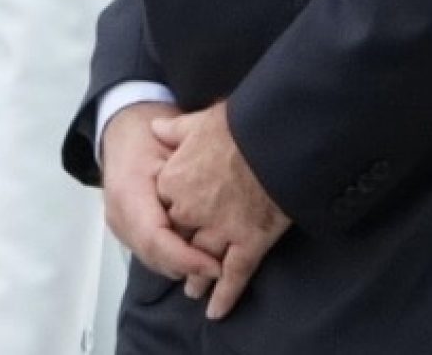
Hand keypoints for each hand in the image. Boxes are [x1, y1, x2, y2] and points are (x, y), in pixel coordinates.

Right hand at [100, 103, 221, 285]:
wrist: (123, 129)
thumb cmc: (151, 133)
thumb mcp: (173, 146)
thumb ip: (190, 176)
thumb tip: (218, 207)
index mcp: (129, 192)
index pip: (156, 239)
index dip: (187, 258)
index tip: (217, 266)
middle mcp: (119, 214)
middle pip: (154, 255)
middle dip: (188, 267)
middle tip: (223, 270)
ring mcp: (119, 224)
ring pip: (152, 258)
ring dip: (182, 265)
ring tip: (215, 265)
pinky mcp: (124, 228)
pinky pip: (149, 251)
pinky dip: (173, 256)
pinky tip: (197, 253)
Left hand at [152, 102, 290, 320]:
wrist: (275, 137)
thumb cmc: (241, 125)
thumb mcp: (200, 120)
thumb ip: (175, 129)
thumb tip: (155, 127)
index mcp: (174, 181)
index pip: (165, 206)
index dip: (171, 214)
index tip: (176, 219)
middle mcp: (190, 210)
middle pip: (180, 236)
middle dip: (181, 249)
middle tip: (182, 260)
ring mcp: (219, 230)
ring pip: (202, 260)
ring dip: (197, 277)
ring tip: (194, 289)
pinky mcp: (248, 243)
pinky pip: (233, 275)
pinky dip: (225, 295)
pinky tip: (218, 310)